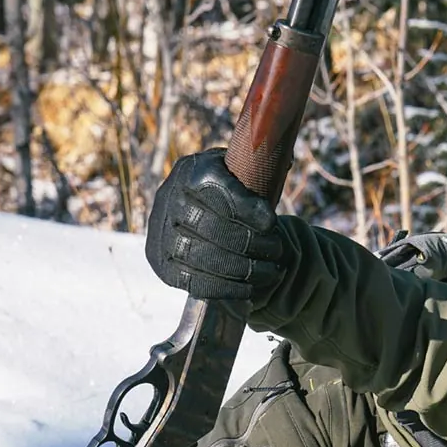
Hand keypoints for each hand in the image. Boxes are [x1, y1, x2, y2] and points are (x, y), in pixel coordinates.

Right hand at [145, 150, 290, 303]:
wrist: (193, 213)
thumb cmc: (228, 190)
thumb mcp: (238, 169)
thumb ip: (258, 165)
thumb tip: (285, 157)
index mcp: (191, 172)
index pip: (218, 190)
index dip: (247, 209)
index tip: (271, 222)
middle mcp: (169, 201)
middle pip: (212, 227)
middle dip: (251, 242)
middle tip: (277, 249)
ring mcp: (161, 235)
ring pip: (203, 257)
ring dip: (244, 269)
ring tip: (272, 271)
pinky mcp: (162, 265)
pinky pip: (194, 282)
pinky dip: (226, 288)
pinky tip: (250, 288)